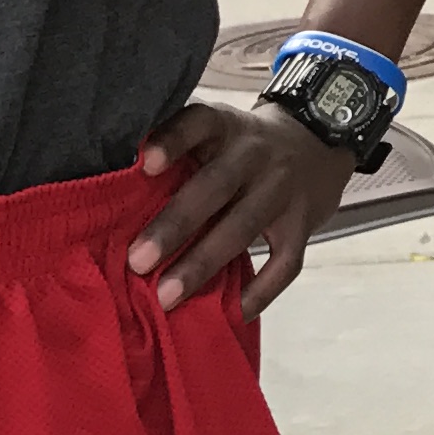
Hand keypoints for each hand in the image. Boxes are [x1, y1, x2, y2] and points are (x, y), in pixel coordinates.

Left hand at [130, 101, 352, 315]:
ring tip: (166, 297)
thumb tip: (115, 195)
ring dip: (203, 263)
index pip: (200, 122)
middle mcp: (257, 154)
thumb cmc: (242, 146)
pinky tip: (234, 311)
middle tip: (137, 261)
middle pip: (216, 186)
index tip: (145, 164)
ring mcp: (284, 190)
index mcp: (226, 126)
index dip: (174, 140)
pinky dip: (261, 290)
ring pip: (244, 227)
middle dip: (176, 224)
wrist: (318, 139)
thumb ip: (179, 154)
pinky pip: (286, 262)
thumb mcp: (217, 132)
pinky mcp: (303, 224)